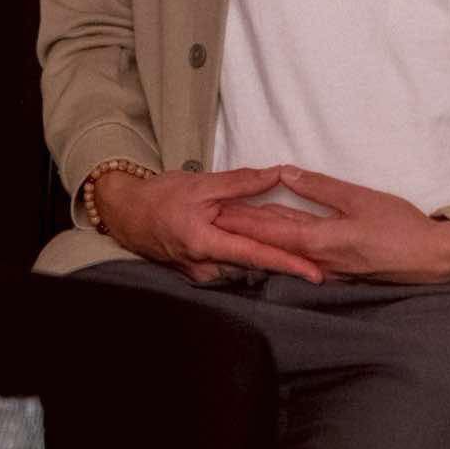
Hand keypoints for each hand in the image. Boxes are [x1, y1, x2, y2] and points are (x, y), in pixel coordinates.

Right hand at [94, 165, 322, 284]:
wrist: (126, 213)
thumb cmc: (160, 197)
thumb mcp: (201, 183)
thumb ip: (241, 182)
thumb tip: (277, 174)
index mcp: (205, 243)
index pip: (255, 256)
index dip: (287, 264)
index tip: (314, 274)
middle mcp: (206, 266)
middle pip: (256, 266)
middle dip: (288, 263)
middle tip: (323, 264)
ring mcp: (203, 273)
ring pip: (247, 267)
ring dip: (273, 260)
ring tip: (306, 258)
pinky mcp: (201, 272)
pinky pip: (234, 266)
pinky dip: (254, 258)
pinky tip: (274, 253)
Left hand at [213, 166, 449, 284]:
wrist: (430, 258)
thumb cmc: (399, 227)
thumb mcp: (360, 199)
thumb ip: (321, 187)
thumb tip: (286, 173)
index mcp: (319, 240)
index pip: (270, 228)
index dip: (242, 219)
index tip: (215, 210)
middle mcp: (318, 258)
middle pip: (272, 242)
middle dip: (242, 229)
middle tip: (214, 217)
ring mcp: (328, 267)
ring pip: (285, 249)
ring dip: (260, 238)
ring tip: (235, 226)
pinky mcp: (340, 268)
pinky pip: (302, 256)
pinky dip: (282, 245)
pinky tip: (277, 240)